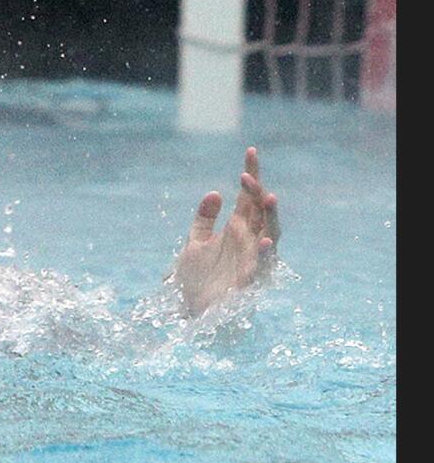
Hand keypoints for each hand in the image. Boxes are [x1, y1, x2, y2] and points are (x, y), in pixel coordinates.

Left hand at [171, 147, 280, 316]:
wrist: (191, 311)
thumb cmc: (196, 278)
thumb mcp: (194, 242)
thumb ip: (204, 218)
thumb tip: (215, 192)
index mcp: (236, 229)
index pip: (248, 197)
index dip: (251, 175)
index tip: (250, 151)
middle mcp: (248, 241)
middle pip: (260, 211)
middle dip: (257, 192)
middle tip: (247, 175)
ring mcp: (251, 260)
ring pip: (270, 234)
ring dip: (270, 217)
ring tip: (268, 197)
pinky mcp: (249, 281)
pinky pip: (261, 266)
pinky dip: (265, 253)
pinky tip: (265, 241)